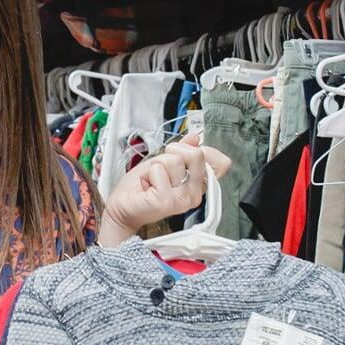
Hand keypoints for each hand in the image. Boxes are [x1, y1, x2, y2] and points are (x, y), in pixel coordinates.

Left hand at [96, 133, 232, 246]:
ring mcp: (184, 199)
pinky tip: (146, 187)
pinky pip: (159, 171)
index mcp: (199, 184)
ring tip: (151, 180)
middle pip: (197, 154)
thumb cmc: (141, 188)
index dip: (202, 149)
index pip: (220, 162)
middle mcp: (195, 194)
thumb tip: (194, 137)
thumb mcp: (163, 163)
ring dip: (156, 165)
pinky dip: (147, 173)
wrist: (123, 206)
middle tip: (160, 168)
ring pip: (175, 160)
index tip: (181, 154)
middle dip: (173, 152)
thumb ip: (181, 150)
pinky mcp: (168, 202)